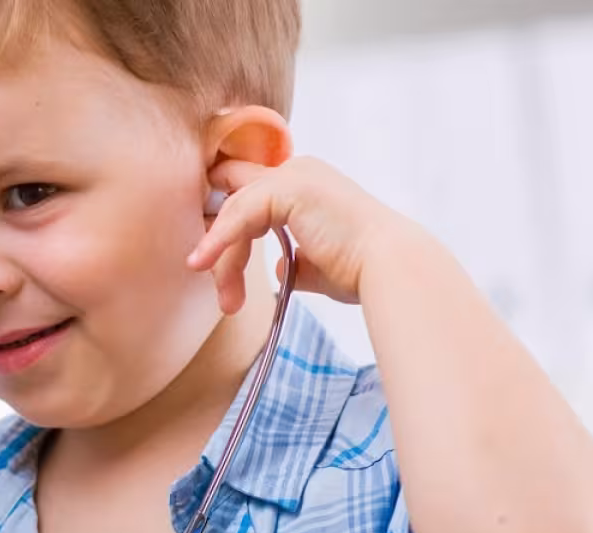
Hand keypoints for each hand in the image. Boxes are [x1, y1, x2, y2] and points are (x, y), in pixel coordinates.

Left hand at [186, 156, 425, 312]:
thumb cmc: (362, 271)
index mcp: (307, 184)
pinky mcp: (288, 188)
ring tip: (227, 300)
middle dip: (217, 242)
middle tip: (220, 290)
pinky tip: (204, 264)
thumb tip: (273, 268)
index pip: (249, 196)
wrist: (389, 270)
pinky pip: (238, 214)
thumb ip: (293, 260)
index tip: (209, 264)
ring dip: (223, 257)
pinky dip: (219, 241)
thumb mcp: (317, 264)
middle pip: (234, 200)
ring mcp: (294, 175)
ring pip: (234, 211)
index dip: (224, 225)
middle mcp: (299, 171)